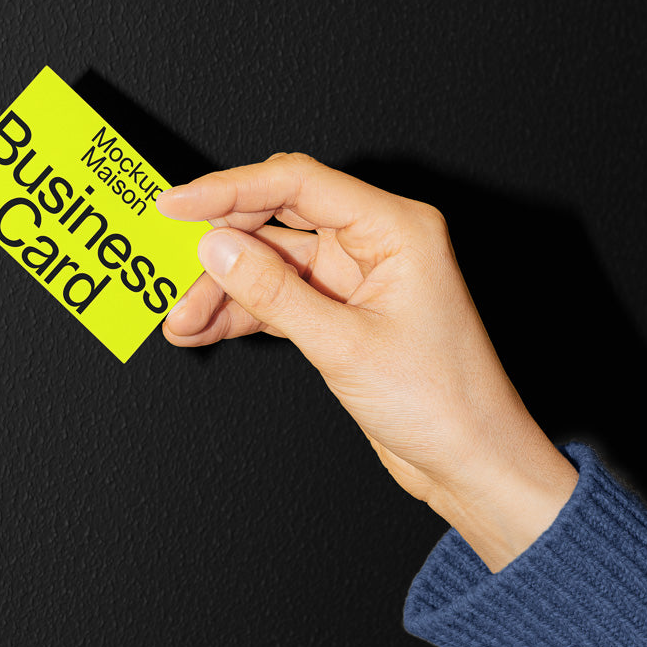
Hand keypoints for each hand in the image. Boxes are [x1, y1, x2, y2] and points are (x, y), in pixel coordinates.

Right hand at [156, 153, 577, 570]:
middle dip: (222, 246)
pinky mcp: (344, 311)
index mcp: (396, 228)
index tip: (180, 204)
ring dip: (225, 290)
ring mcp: (359, 277)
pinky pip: (281, 297)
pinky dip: (242, 312)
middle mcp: (378, 242)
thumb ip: (274, 293)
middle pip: (279, 217)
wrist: (472, 462)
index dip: (230, 189)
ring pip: (272, 263)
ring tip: (184, 320)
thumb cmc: (444, 403)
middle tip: (175, 268)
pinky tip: (206, 328)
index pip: (299, 184)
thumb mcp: (345, 346)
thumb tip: (218, 248)